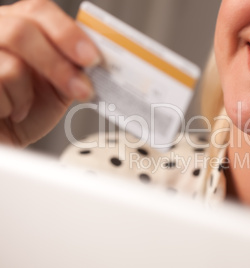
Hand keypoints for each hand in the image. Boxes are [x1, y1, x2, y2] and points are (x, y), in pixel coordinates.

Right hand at [0, 0, 100, 146]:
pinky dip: (15, 106)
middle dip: (59, 65)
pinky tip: (11, 111)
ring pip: (12, 63)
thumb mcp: (59, 86)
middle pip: (23, 30)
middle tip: (82, 87)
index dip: (68, 32)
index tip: (92, 57)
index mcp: (20, 26)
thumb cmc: (29, 111)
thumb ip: (74, 67)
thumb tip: (99, 62)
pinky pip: (1, 83)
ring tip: (27, 105)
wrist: (6, 137)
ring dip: (30, 93)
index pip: (40, 10)